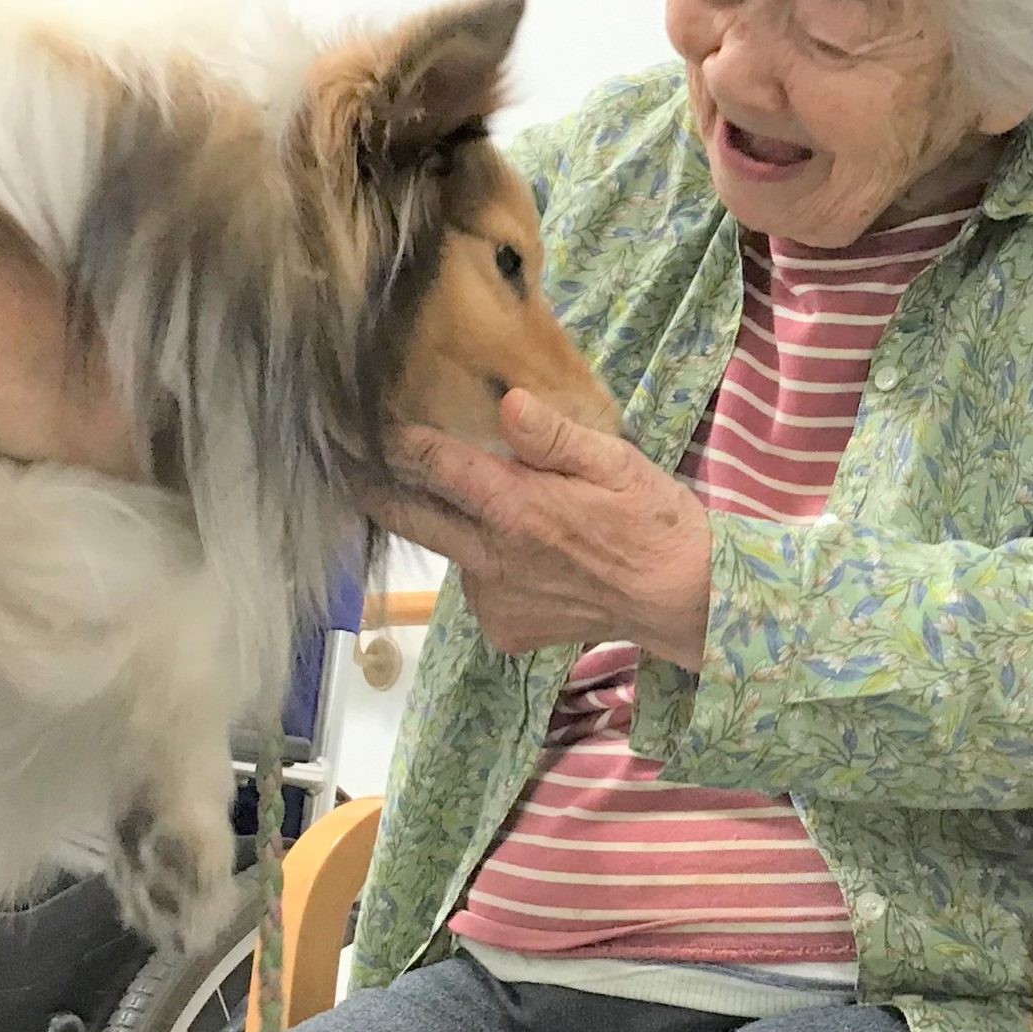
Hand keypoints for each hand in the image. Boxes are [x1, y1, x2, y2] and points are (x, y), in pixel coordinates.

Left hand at [375, 391, 711, 669]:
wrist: (685, 601)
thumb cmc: (655, 521)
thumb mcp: (616, 462)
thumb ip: (554, 436)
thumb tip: (507, 401)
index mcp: (516, 508)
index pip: (432, 465)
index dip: (389, 440)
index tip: (352, 422)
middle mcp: (492, 558)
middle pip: (406, 517)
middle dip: (373, 486)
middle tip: (347, 460)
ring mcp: (493, 601)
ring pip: (446, 552)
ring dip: (446, 525)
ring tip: (479, 505)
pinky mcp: (504, 630)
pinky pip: (476, 589)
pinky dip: (486, 567)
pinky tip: (526, 558)